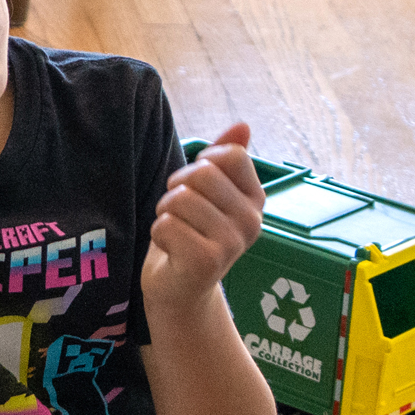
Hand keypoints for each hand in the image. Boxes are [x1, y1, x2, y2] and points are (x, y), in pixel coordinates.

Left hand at [144, 120, 264, 315]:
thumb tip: (243, 124)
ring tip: (176, 233)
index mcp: (255, 199)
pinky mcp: (206, 261)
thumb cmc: (191, 234)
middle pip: (201, 174)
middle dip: (176, 190)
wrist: (180, 290)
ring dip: (165, 214)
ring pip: (179, 199)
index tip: (196, 188)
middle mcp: (251, 221)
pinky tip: (172, 251)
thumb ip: (224, 158)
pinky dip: (158, 234)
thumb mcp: (208, 194)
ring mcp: (232, 243)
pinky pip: (165, 225)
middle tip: (180, 215)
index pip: (230, 155)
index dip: (200, 164)